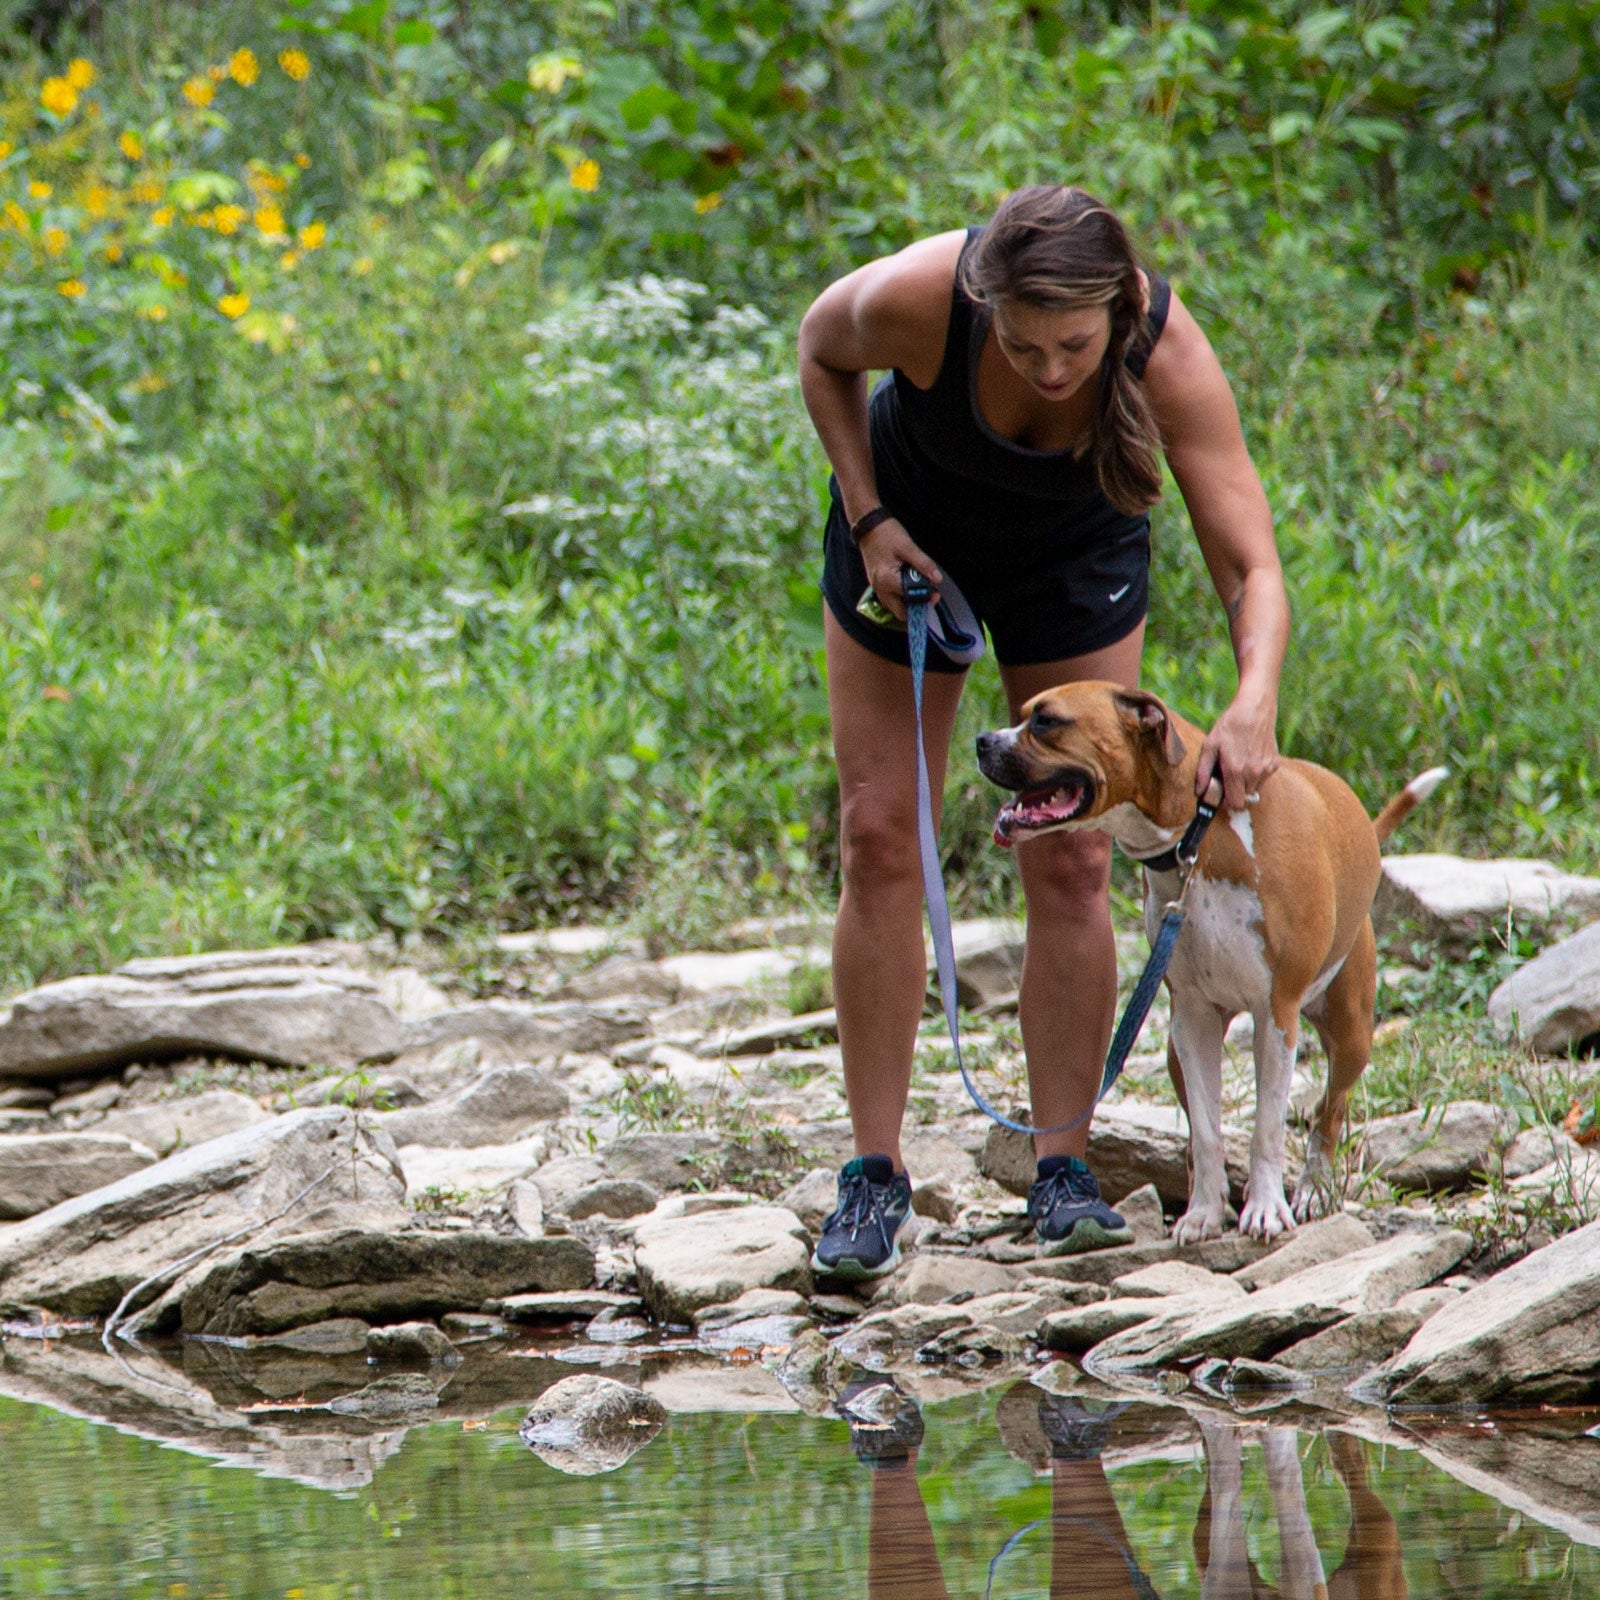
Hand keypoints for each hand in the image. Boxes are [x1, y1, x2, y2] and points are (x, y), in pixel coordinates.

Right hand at [857, 516, 940, 620]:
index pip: (910, 598)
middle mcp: (880, 588)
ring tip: (921, 592)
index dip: (925, 598)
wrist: (868, 526)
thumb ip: (924, 564)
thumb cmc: (886, 534)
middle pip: (900, 612)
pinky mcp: (876, 584)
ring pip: (894, 607)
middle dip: (916, 608)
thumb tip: (937, 579)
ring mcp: (876, 587)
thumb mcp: (908, 546)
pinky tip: (909, 587)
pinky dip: (901, 598)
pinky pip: (889, 599)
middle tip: (929, 597)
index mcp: (887, 580)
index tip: (936, 594)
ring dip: (908, 604)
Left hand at [1196, 689, 1278, 811]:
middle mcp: (1253, 773)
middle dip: (1234, 793)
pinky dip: (1255, 775)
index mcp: (1235, 771)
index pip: (1234, 804)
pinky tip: (1249, 758)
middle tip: (1226, 776)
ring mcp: (1266, 769)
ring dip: (1244, 784)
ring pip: (1254, 790)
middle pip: (1244, 799)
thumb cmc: (1230, 725)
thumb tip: (1199, 792)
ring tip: (1237, 764)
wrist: (1255, 709)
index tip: (1220, 794)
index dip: (1225, 803)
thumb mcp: (1210, 745)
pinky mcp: (1274, 764)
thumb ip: (1203, 771)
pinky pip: (1263, 779)